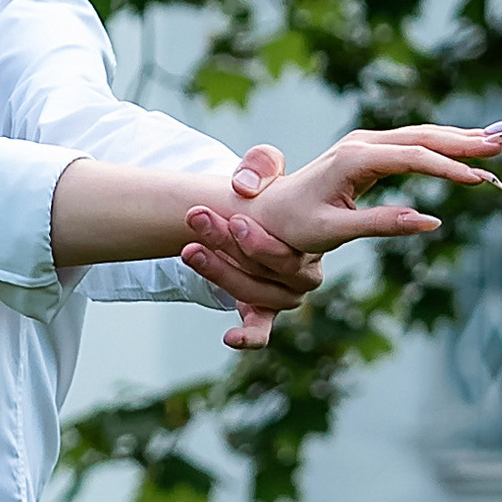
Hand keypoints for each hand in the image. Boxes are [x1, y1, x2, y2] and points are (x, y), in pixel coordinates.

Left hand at [177, 140, 317, 351]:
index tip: (233, 217)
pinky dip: (248, 337)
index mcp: (312, 240)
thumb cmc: (263, 194)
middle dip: (227, 245)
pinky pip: (261, 332)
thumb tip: (243, 186)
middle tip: (197, 220)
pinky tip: (229, 338)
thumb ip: (260, 163)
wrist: (251, 219)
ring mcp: (283, 294)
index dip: (258, 237)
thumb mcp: (263, 169)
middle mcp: (302, 271)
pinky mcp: (263, 312)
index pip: (288, 247)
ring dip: (218, 272)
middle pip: (266, 268)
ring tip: (189, 249)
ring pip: (252, 292)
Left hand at [245, 123, 501, 259]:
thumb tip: (431, 221)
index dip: (448, 167)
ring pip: (421, 134)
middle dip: (465, 140)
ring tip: (498, 143)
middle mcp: (361, 143)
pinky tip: (468, 146)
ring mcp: (365, 143)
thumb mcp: (335, 230)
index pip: (413, 157)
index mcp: (354, 159)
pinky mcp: (369, 151)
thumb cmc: (294, 225)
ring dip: (460, 137)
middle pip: (423, 136)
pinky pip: (413, 142)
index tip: (479, 179)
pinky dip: (443, 143)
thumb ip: (382, 224)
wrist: (264, 211)